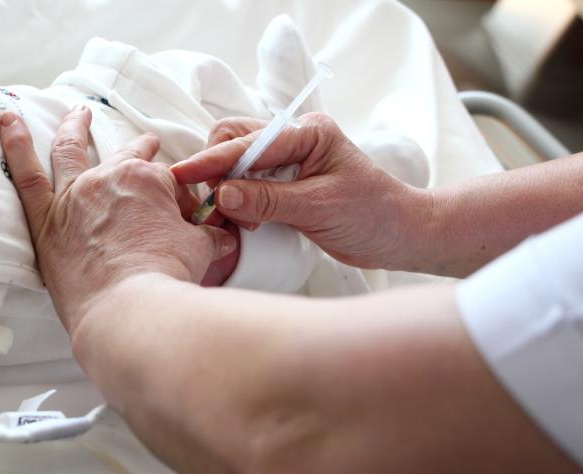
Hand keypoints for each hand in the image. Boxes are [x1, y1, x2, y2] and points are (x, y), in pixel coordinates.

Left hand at [0, 106, 236, 332]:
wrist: (128, 309)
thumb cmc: (164, 279)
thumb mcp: (201, 250)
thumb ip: (210, 236)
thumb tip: (223, 235)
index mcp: (149, 181)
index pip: (169, 180)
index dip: (180, 199)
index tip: (187, 216)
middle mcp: (109, 179)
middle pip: (127, 156)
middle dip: (141, 149)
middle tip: (148, 146)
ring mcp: (75, 195)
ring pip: (69, 150)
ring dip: (74, 127)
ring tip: (77, 114)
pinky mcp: (46, 219)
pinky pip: (25, 174)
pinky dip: (15, 143)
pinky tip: (7, 120)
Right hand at [172, 113, 429, 269]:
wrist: (400, 235)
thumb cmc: (372, 215)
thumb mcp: (319, 208)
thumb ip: (269, 199)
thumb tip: (222, 195)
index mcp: (308, 132)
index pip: (248, 141)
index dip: (213, 160)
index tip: (182, 176)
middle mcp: (295, 139)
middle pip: (234, 141)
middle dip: (217, 170)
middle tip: (216, 206)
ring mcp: (288, 160)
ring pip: (237, 162)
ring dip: (226, 187)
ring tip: (233, 219)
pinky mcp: (285, 183)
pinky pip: (247, 184)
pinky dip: (237, 199)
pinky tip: (241, 221)